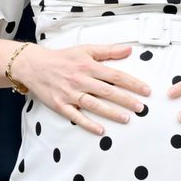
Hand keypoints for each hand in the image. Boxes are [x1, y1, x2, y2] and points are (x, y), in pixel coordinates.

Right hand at [10, 44, 150, 134]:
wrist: (34, 65)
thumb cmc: (62, 58)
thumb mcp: (85, 49)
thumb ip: (108, 51)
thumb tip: (129, 50)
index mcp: (88, 65)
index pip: (115, 75)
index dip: (132, 83)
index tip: (146, 90)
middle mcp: (80, 80)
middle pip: (107, 91)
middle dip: (126, 100)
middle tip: (141, 108)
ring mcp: (69, 93)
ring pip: (94, 104)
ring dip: (111, 112)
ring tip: (126, 118)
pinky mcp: (60, 105)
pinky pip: (76, 116)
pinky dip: (88, 124)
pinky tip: (101, 130)